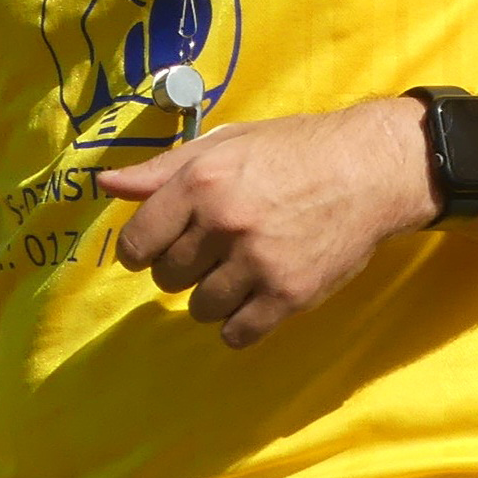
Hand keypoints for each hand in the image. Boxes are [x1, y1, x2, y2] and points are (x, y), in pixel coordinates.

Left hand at [96, 96, 439, 348]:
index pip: (136, 244)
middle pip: (167, 279)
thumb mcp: (227, 142)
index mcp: (202, 182)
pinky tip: (261, 293)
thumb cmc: (295, 150)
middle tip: (218, 247)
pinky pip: (236, 334)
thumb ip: (164, 169)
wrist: (371, 168)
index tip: (166, 244)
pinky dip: (242, 321)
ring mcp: (257, 262)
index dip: (146, 248)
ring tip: (246, 267)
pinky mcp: (288, 295)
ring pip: (200, 309)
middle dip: (186, 267)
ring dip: (216, 295)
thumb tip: (105, 185)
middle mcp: (224, 222)